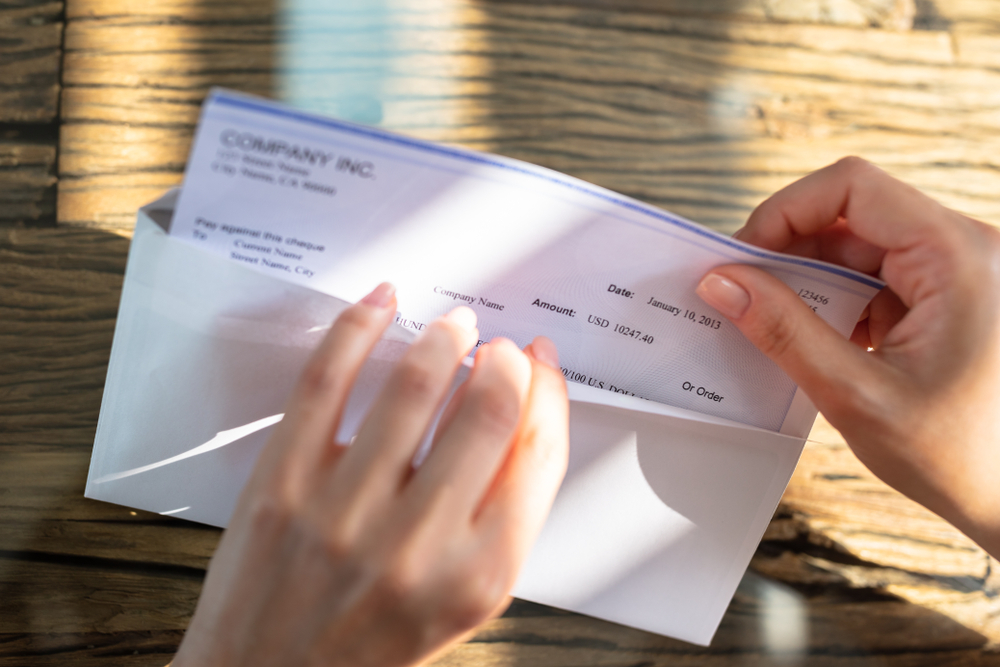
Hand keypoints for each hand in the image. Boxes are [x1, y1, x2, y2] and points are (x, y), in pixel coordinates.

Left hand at [172, 283, 568, 665]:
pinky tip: (383, 304)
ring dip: (444, 337)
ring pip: (413, 385)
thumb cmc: (373, 642)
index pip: (539, 453)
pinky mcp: (281, 482)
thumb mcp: (464, 602)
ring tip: (453, 327)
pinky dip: (360, 328)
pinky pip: (327, 381)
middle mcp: (417, 543)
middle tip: (498, 348)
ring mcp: (344, 509)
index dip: (550, 392)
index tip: (541, 366)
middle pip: (490, 410)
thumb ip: (501, 517)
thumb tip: (521, 416)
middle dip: (505, 361)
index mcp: (478, 575)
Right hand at [695, 157, 999, 556]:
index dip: (784, 212)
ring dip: (810, 276)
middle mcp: (966, 250)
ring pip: (861, 243)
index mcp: (958, 257)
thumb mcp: (857, 394)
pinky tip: (813, 336)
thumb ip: (784, 330)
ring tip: (773, 321)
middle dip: (790, 247)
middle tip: (743, 293)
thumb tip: (723, 282)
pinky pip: (877, 275)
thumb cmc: (962, 457)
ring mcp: (960, 272)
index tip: (742, 260)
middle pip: (853, 212)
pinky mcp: (950, 297)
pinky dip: (836, 298)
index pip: (851, 187)